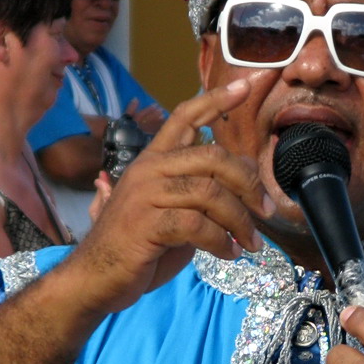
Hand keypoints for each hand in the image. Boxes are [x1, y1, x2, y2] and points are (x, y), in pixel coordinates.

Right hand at [66, 79, 273, 316]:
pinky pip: (197, 225)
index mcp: (154, 160)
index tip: (248, 85)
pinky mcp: (146, 223)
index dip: (217, 99)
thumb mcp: (179, 212)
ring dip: (240, 221)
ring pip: (210, 193)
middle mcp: (149, 169)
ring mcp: (144, 194)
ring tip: (250, 242)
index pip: (185, 116)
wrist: (97, 279)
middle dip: (249, 184)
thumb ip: (206, 190)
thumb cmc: (139, 247)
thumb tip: (248, 167)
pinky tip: (228, 253)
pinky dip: (221, 241)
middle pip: (213, 157)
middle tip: (266, 212)